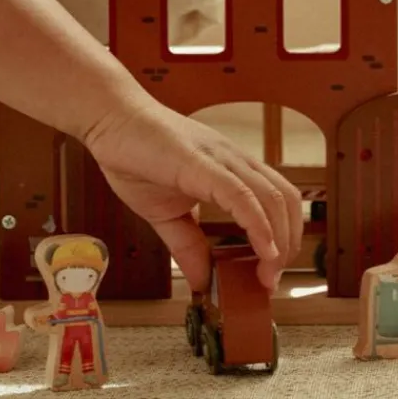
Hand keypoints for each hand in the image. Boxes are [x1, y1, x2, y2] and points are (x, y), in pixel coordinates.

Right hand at [82, 98, 302, 292]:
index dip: (284, 239)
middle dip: (288, 245)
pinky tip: (260, 248)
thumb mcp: (163, 213)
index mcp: (228, 171)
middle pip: (286, 200)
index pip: (277, 202)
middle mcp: (231, 161)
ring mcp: (218, 158)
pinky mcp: (198, 161)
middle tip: (270, 279)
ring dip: (278, 240)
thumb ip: (186, 245)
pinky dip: (257, 223)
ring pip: (271, 196)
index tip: (269, 274)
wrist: (109, 117)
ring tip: (266, 271)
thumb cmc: (134, 153)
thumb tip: (202, 281)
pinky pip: (239, 192)